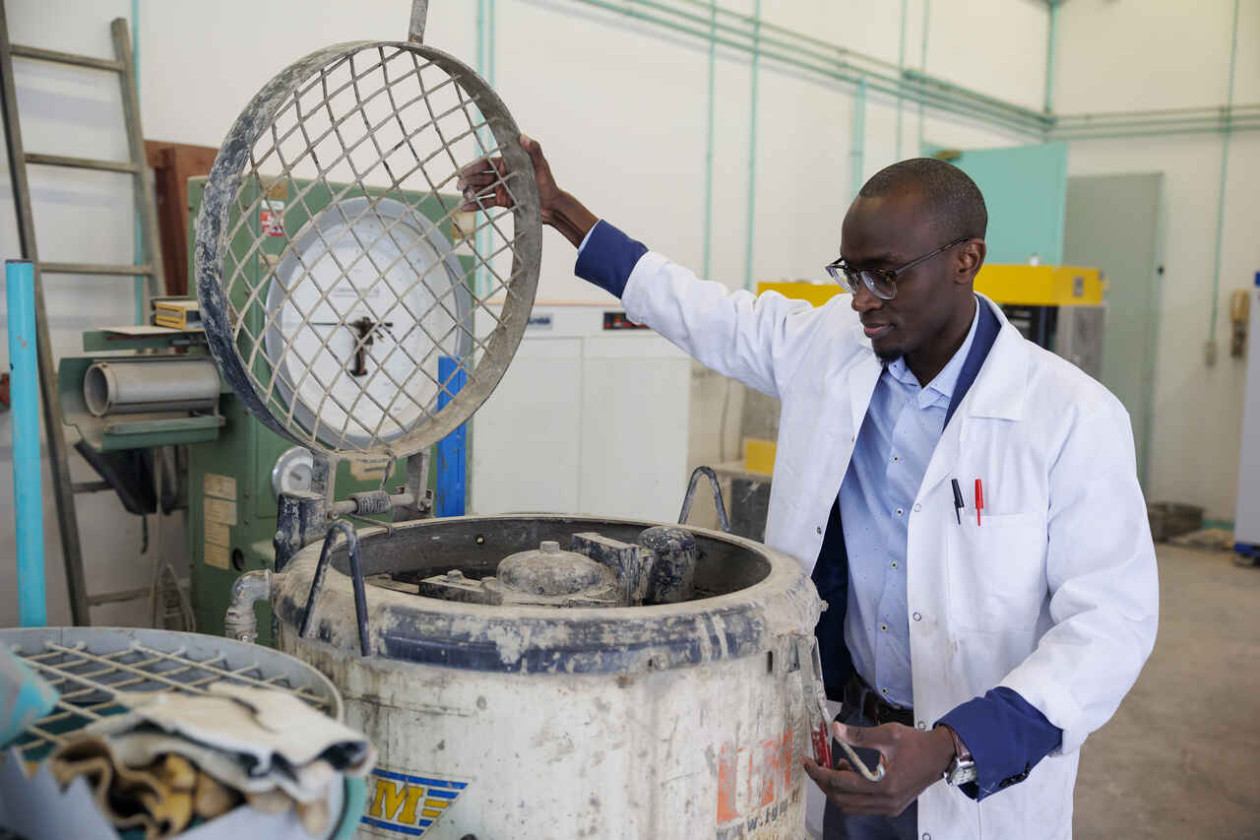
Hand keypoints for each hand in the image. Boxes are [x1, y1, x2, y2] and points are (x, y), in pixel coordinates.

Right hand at [457, 134, 596, 247]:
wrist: (552, 206)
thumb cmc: (548, 183)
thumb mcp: (541, 166)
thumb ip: (534, 150)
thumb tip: (523, 136)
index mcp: (507, 163)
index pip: (486, 163)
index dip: (473, 167)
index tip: (462, 171)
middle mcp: (502, 174)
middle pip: (480, 176)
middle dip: (468, 180)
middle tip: (459, 185)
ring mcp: (501, 188)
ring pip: (481, 189)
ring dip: (471, 192)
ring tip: (464, 197)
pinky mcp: (502, 201)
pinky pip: (486, 202)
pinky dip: (476, 205)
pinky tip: (464, 208)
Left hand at [801, 720, 956, 816]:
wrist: (940, 756)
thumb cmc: (916, 743)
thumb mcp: (888, 734)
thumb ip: (859, 735)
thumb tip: (835, 729)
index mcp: (884, 785)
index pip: (842, 783)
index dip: (820, 773)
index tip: (807, 762)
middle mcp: (885, 802)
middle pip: (842, 799)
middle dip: (824, 782)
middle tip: (815, 764)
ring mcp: (889, 807)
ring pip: (850, 806)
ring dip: (836, 789)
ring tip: (834, 766)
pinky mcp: (891, 807)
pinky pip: (861, 806)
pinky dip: (849, 793)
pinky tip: (849, 773)